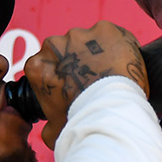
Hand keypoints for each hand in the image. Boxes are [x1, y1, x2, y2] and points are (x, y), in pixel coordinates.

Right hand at [21, 21, 148, 147]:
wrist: (112, 112)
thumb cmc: (83, 121)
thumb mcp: (55, 129)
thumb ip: (48, 126)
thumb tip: (49, 131)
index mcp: (38, 66)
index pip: (47, 65)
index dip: (62, 76)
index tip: (75, 85)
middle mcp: (55, 44)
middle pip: (68, 50)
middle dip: (80, 62)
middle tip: (96, 81)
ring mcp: (81, 34)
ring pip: (90, 41)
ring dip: (99, 53)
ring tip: (112, 74)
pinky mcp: (106, 29)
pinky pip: (113, 35)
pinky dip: (119, 46)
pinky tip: (124, 64)